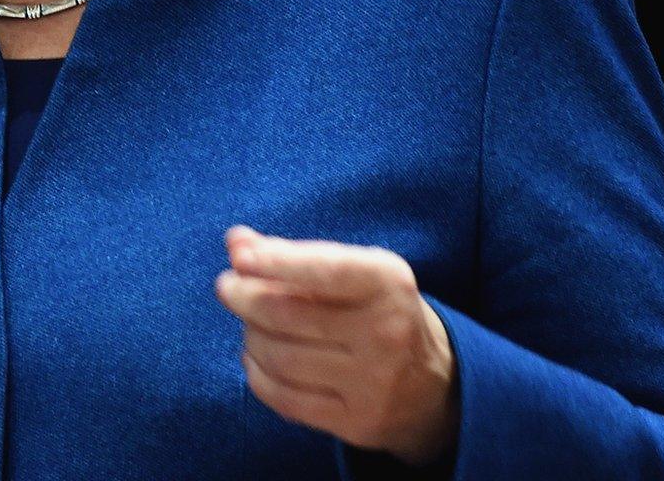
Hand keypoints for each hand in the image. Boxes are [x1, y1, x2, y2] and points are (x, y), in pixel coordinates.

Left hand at [213, 225, 457, 464]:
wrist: (436, 387)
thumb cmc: (380, 313)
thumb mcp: (358, 273)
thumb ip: (296, 255)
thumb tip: (236, 241)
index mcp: (388, 283)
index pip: (324, 269)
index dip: (276, 262)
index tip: (238, 257)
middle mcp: (385, 333)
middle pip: (287, 315)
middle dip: (244, 297)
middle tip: (228, 287)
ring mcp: (372, 383)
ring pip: (279, 357)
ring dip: (250, 336)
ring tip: (250, 325)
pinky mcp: (356, 423)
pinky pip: (284, 398)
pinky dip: (257, 375)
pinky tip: (256, 358)